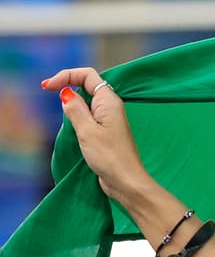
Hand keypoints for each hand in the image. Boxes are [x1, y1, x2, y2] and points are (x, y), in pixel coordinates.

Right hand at [42, 67, 148, 203]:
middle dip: (67, 85)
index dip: (65, 75)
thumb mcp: (87, 130)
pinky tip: (70, 123)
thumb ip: (75, 109)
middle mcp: (111, 107)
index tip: (47, 87)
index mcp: (109, 101)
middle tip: (48, 92)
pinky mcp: (106, 131)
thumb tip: (66, 93)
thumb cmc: (109, 157)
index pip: (87, 75)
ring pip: (87, 100)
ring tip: (59, 109)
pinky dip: (77, 114)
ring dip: (71, 101)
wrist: (126, 181)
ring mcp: (109, 119)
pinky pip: (89, 115)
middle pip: (87, 85)